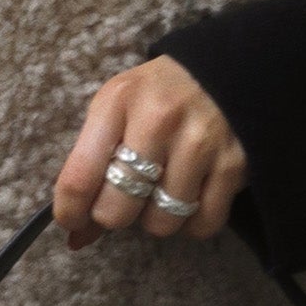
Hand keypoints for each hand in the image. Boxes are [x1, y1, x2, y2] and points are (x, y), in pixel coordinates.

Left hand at [53, 55, 248, 250]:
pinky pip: (203, 224)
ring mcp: (200, 143)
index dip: (70, 213)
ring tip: (161, 189)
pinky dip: (192, 222)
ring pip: (161, 223)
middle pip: (118, 210)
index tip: (72, 222)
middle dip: (115, 214)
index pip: (79, 178)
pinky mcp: (235, 164)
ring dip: (156, 218)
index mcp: (117, 102)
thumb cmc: (155, 95)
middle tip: (125, 198)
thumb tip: (75, 237)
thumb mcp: (114, 110)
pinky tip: (190, 194)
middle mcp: (158, 120)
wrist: (223, 68)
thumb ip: (90, 167)